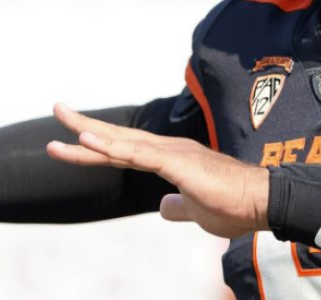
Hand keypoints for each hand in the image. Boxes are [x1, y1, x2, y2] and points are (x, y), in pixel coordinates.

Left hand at [46, 103, 269, 238]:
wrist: (263, 203)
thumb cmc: (235, 206)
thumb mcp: (196, 211)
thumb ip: (178, 207)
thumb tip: (164, 207)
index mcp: (169, 159)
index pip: (123, 151)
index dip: (95, 147)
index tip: (68, 142)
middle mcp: (167, 150)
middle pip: (117, 137)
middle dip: (84, 126)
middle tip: (57, 110)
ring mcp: (172, 154)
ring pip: (123, 142)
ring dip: (91, 133)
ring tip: (63, 124)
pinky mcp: (178, 163)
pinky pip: (138, 154)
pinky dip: (112, 147)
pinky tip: (90, 142)